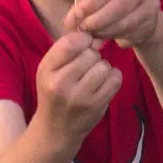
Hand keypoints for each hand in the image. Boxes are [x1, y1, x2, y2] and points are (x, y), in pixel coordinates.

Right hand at [36, 30, 121, 145]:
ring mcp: (80, 97)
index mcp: (47, 71)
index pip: (71, 43)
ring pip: (104, 65)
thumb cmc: (53, 94)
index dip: (83, 39)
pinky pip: (115, 79)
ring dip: (102, 68)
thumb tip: (94, 32)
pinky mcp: (97, 106)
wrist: (56, 130)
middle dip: (92, 56)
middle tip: (86, 67)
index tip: (85, 45)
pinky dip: (113, 78)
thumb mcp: (48, 70)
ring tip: (93, 77)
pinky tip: (103, 84)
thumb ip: (66, 49)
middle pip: (90, 53)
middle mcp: (61, 84)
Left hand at [63, 0, 160, 49]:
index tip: (78, 14)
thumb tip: (70, 21)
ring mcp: (151, 4)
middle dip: (97, 19)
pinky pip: (129, 32)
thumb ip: (85, 4)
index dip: (92, 1)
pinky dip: (113, 36)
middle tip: (82, 29)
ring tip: (91, 34)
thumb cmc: (113, 1)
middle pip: (118, 5)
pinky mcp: (152, 22)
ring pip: (123, 22)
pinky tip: (104, 36)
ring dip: (103, 30)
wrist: (141, 15)